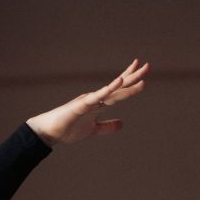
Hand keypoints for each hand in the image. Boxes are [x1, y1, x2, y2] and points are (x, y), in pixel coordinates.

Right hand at [27, 59, 149, 146]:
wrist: (50, 133)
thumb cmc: (69, 129)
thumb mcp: (94, 130)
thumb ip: (108, 126)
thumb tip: (123, 123)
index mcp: (100, 102)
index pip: (118, 89)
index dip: (130, 81)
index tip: (142, 71)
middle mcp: (96, 97)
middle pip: (119, 86)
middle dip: (134, 76)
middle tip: (148, 66)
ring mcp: (90, 100)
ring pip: (112, 89)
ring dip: (127, 81)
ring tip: (140, 72)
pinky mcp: (82, 104)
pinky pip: (98, 96)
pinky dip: (109, 89)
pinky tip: (120, 82)